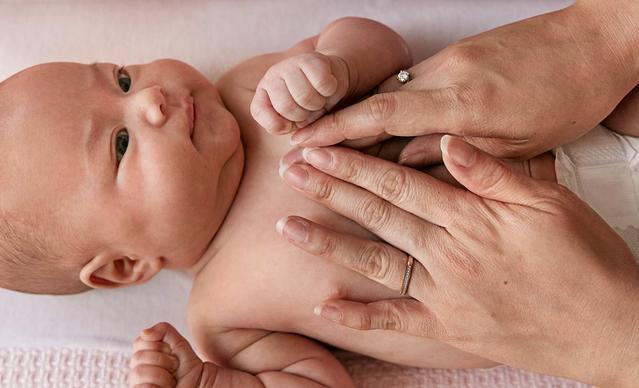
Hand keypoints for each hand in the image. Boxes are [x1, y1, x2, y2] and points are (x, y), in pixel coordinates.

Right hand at [129, 322, 204, 387]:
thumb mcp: (179, 344)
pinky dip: (158, 387)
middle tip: (174, 368)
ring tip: (171, 381)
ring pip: (138, 372)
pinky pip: (143, 387)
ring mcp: (140, 384)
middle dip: (163, 360)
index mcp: (144, 358)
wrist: (200, 385)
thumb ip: (164, 331)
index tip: (172, 353)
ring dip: (162, 375)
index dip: (158, 345)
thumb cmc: (189, 369)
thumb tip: (144, 332)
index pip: (138, 342)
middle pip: (138, 357)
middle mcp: (138, 371)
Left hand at [250, 52, 348, 134]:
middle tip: (310, 110)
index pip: (267, 118)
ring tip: (318, 99)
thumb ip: (288, 131)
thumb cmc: (311, 107)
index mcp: (263, 98)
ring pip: (304, 96)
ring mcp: (289, 65)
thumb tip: (295, 140)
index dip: (284, 126)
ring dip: (318, 103)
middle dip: (304, 115)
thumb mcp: (296, 124)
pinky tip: (326, 88)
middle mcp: (271, 78)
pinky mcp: (310, 59)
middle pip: (286, 107)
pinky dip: (328, 91)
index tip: (294, 123)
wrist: (331, 79)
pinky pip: (321, 83)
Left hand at [276, 137, 638, 385]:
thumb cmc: (584, 259)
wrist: (608, 325)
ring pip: (375, 262)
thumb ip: (494, 173)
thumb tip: (448, 142)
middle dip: (331, 189)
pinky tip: (325, 306)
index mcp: (470, 218)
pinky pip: (396, 321)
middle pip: (378, 214)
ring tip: (288, 227)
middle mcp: (448, 254)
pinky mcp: (448, 327)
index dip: (355, 165)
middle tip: (292, 171)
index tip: (322, 150)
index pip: (399, 183)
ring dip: (329, 243)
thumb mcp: (549, 202)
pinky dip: (359, 316)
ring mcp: (444, 293)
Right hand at [288, 2, 638, 159]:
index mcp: (462, 102)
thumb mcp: (518, 142)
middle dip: (335, 125)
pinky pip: (413, 83)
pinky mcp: (458, 53)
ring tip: (331, 142)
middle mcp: (446, 74)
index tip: (305, 145)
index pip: (383, 117)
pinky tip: (380, 123)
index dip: (338, 132)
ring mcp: (450, 59)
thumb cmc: (567, 95)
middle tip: (301, 147)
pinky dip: (391, 105)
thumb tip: (406, 164)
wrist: (596, 40)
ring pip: (393, 91)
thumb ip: (457, 155)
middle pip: (376, 102)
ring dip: (361, 117)